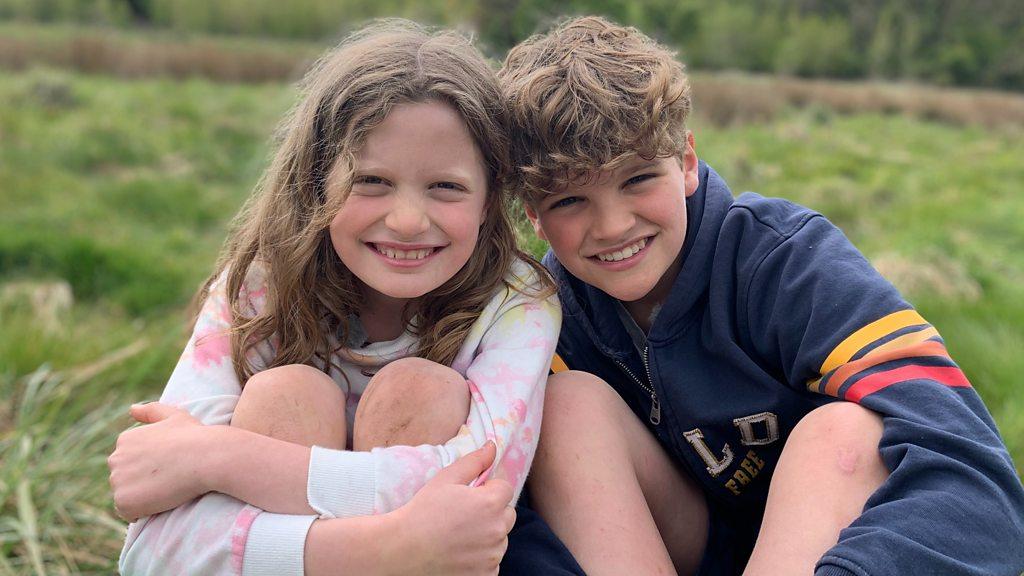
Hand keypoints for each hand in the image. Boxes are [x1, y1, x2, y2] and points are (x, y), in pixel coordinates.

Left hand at [107, 403, 212, 520]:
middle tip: (169, 480)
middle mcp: (115, 458)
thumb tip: (132, 409)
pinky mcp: (124, 500)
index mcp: (125, 439)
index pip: (130, 462)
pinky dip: (142, 511)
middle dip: (143, 482)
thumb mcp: (175, 416)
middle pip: (125, 479)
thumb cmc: (195, 437)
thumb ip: (151, 411)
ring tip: (167, 489)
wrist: (207, 458)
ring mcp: (118, 480)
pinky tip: (161, 501)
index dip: (150, 468)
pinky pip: (128, 512)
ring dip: (142, 497)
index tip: (169, 467)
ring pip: (126, 496)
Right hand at [392, 442, 516, 574]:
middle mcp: (497, 530)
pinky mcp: (486, 575)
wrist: (403, 550)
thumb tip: (493, 446)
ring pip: (500, 539)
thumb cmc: (423, 511)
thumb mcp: (446, 479)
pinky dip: (482, 558)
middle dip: (492, 512)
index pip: (505, 489)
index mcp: (491, 503)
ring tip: (459, 536)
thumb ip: (474, 461)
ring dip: (488, 536)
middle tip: (463, 516)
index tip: (469, 496)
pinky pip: (493, 562)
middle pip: (507, 515)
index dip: (487, 489)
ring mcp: (493, 556)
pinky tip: (460, 553)